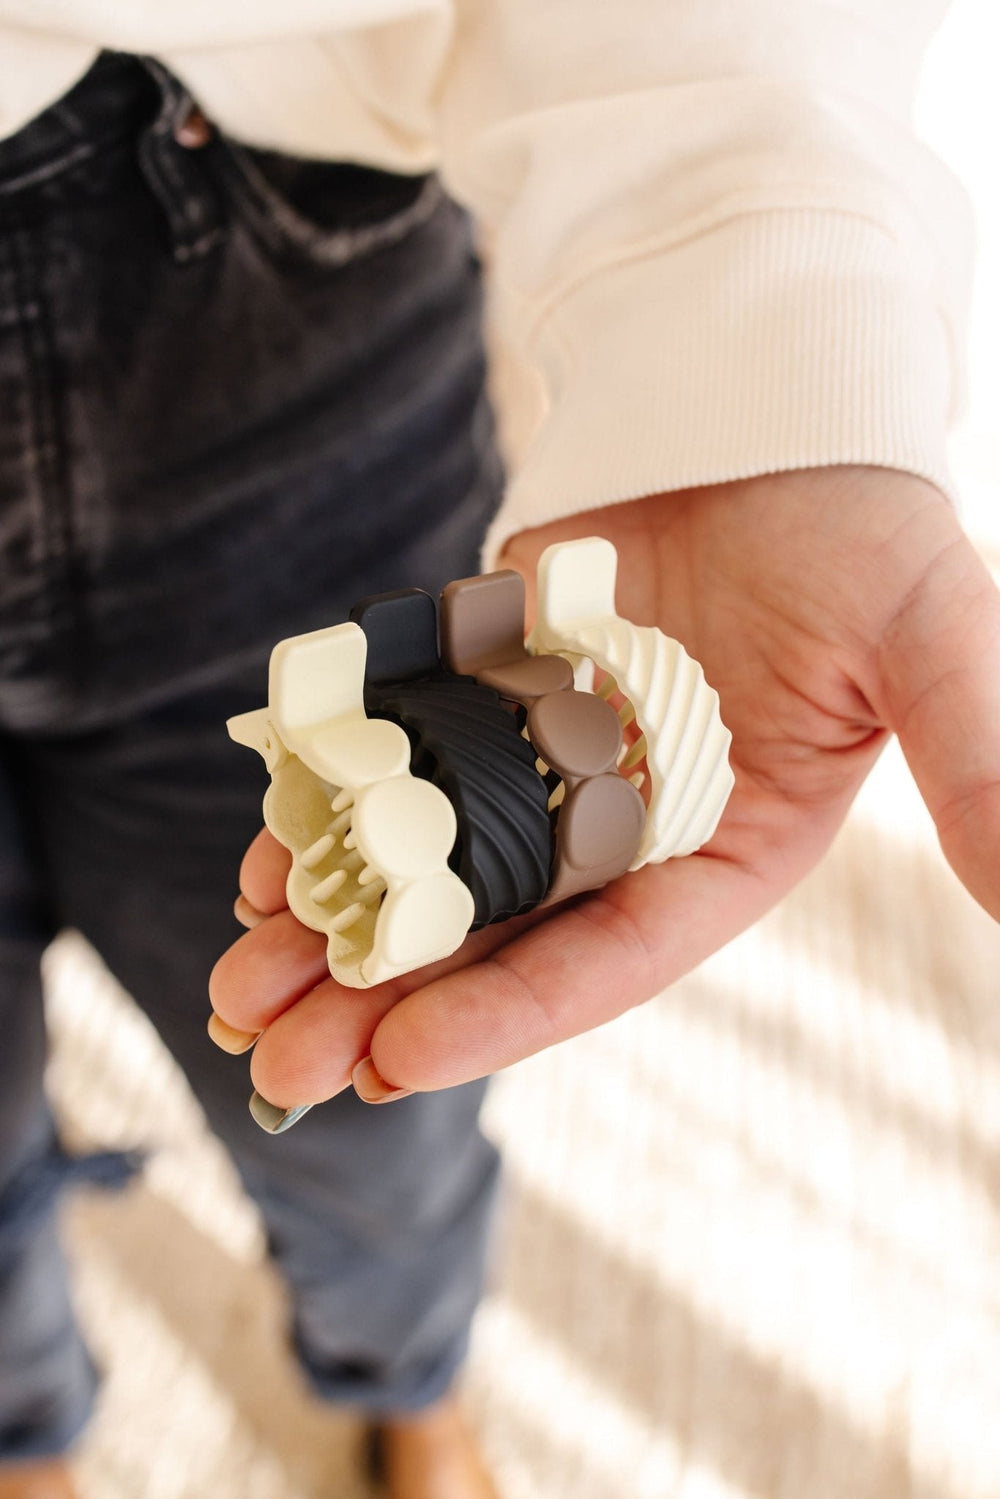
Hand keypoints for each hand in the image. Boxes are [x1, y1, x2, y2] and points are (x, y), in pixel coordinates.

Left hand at [209, 466, 999, 1108]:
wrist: (769, 411)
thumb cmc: (869, 523)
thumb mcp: (935, 638)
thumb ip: (980, 761)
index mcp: (729, 848)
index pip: (614, 956)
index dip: (508, 1012)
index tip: (397, 1061)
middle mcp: (632, 825)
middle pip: (499, 932)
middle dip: (387, 997)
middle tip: (273, 1060)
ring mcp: (551, 759)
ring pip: (431, 861)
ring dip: (338, 922)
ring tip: (237, 984)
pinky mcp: (490, 692)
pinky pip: (403, 765)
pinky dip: (334, 809)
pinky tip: (262, 857)